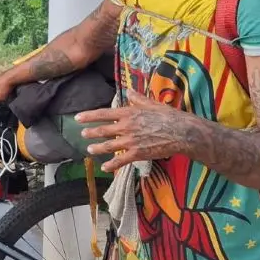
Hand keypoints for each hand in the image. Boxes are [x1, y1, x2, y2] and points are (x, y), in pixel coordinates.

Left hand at [77, 91, 195, 172]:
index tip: (78, 118)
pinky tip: (104, 167)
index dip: (89, 116)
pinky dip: (111, 165)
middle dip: (91, 132)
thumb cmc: (168, 116)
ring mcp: (130, 141)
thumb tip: (129, 92)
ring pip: (108, 146)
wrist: (181, 132)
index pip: (103, 114)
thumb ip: (138, 99)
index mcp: (128, 113)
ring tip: (89, 149)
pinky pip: (120, 161)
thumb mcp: (152, 103)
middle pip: (103, 130)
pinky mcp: (137, 154)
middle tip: (83, 134)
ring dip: (97, 148)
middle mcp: (126, 127)